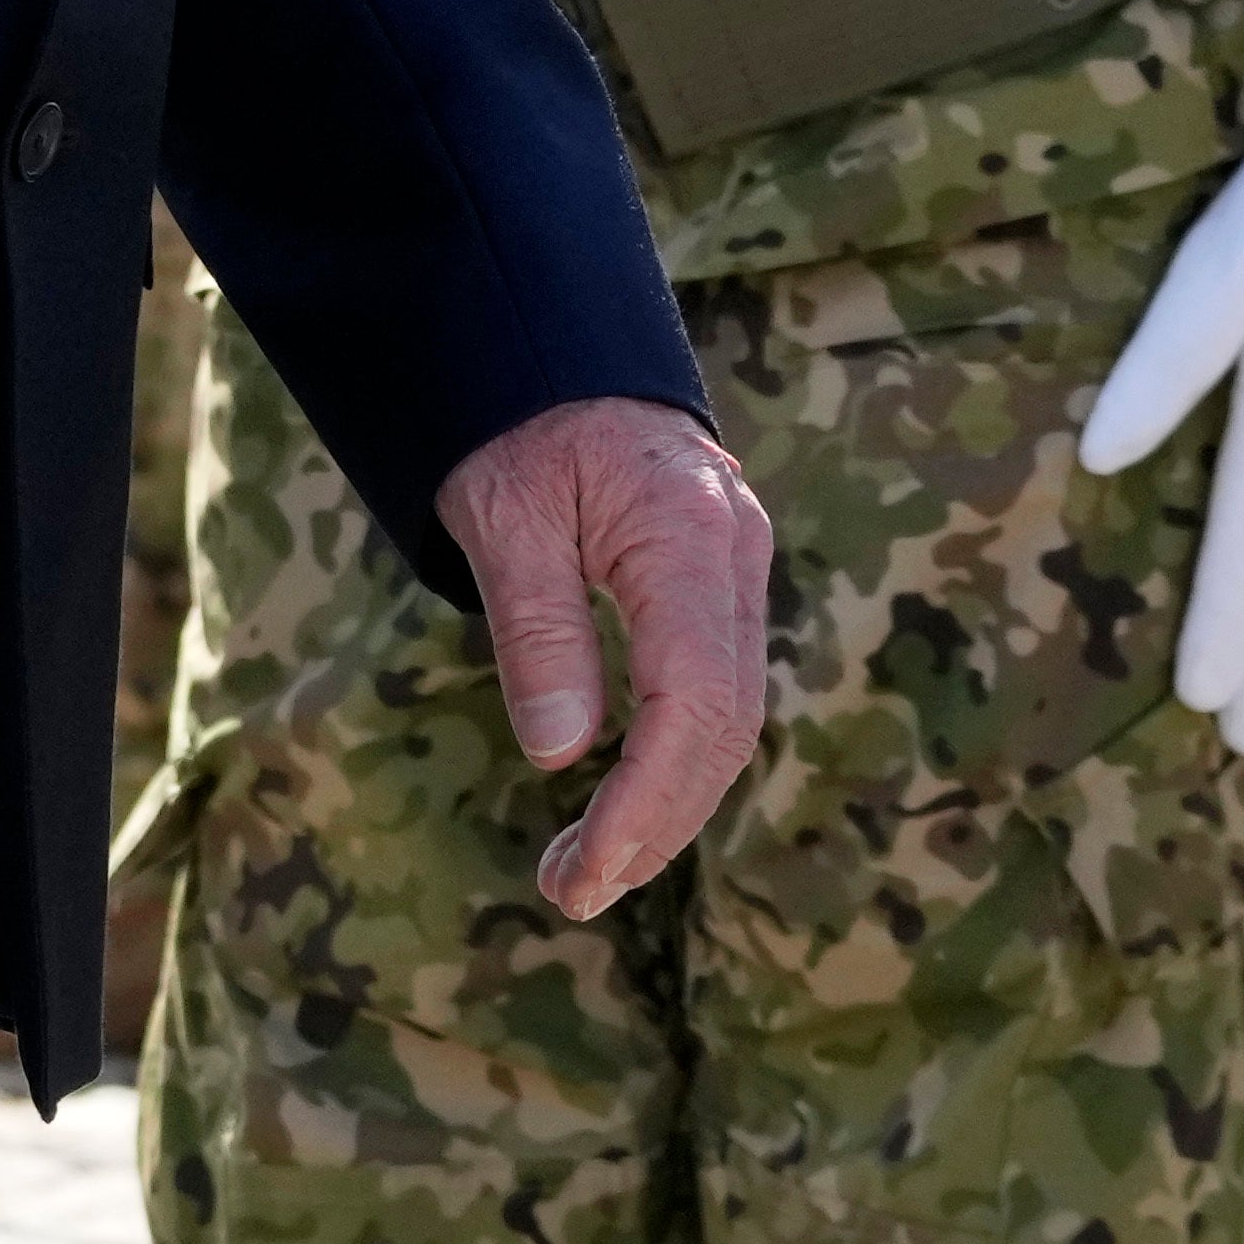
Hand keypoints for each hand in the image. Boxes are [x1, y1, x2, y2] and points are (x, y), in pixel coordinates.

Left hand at [434, 391, 773, 917]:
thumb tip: (559, 752)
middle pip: (723, 728)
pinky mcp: (723, 592)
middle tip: (570, 891)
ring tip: (585, 873)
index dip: (647, 801)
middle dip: (655, 824)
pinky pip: (714, 695)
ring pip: (726, 722)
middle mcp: (738, 561)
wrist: (554, 352)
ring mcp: (741, 576)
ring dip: (665, 806)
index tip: (588, 870)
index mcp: (691, 537)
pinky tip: (620, 809)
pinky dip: (672, 762)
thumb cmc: (518, 425)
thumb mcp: (503, 513)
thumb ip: (536, 627)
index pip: (692, 703)